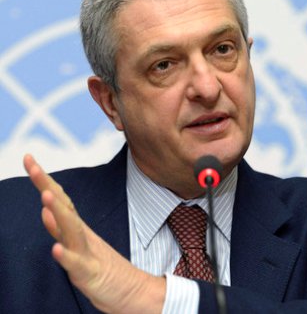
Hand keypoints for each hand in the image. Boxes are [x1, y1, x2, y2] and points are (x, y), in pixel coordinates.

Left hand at [24, 155, 164, 313]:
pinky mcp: (91, 274)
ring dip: (59, 213)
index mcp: (77, 228)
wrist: (133, 292)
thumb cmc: (102, 269)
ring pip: (71, 231)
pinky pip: (77, 265)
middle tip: (31, 164)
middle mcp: (82, 236)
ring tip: (45, 196)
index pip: (59, 199)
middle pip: (63, 207)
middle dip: (46, 186)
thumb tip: (45, 208)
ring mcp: (87, 253)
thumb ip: (60, 228)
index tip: (29, 158)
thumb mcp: (78, 245)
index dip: (43, 179)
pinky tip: (56, 249)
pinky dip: (67, 256)